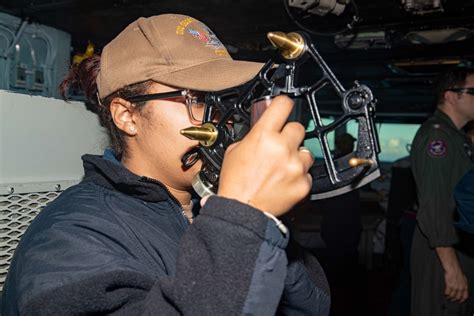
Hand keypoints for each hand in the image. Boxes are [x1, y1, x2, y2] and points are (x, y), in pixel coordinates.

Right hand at [217, 95, 313, 216]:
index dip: (284, 104)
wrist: (241, 210)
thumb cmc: (235, 183)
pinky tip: (284, 182)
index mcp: (263, 135)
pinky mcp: (304, 183)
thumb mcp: (234, 151)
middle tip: (279, 146)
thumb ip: (253, 136)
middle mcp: (282, 147)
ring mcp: (295, 166)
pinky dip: (298, 177)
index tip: (284, 107)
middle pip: (298, 128)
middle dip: (289, 135)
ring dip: (296, 157)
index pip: (283, 104)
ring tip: (282, 168)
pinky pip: (307, 174)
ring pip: (307, 151)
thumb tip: (262, 130)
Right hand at [444, 268, 468, 302]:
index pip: (465, 296)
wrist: (453, 268)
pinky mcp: (449, 285)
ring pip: (452, 296)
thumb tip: (462, 289)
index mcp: (465, 286)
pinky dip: (446, 294)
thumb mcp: (464, 279)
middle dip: (454, 299)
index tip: (459, 301)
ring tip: (447, 297)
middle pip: (458, 297)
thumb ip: (463, 285)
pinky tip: (445, 293)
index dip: (462, 300)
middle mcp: (460, 288)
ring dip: (449, 297)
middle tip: (451, 299)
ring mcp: (455, 287)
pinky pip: (447, 292)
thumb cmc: (457, 271)